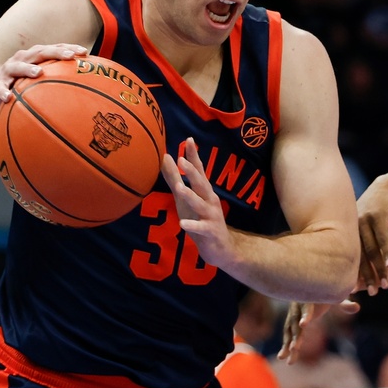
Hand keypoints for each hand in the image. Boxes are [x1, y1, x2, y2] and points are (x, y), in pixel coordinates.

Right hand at [0, 44, 88, 109]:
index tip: (84, 52)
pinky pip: (0, 88)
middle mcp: (22, 59)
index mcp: (35, 56)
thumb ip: (59, 79)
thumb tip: (88, 88)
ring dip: (28, 69)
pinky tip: (9, 98)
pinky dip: (4, 92)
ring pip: (18, 67)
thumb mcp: (41, 79)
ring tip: (38, 73)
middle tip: (70, 56)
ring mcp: (8, 70)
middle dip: (56, 53)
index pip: (55, 49)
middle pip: (40, 52)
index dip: (69, 48)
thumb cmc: (24, 84)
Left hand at [161, 137, 233, 267]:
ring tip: (180, 188)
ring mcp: (211, 216)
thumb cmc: (201, 219)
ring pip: (201, 204)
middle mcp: (210, 199)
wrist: (222, 248)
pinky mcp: (210, 232)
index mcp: (204, 191)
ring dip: (191, 196)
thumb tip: (165, 157)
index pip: (199, 170)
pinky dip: (193, 226)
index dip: (194, 156)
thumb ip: (175, 178)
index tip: (189, 139)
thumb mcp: (185, 198)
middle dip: (192, 171)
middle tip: (181, 159)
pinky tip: (182, 224)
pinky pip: (201, 228)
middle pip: (201, 183)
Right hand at [276, 299, 358, 363]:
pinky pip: (288, 335)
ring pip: (289, 331)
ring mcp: (293, 315)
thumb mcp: (335, 297)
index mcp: (308, 298)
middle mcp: (297, 307)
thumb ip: (344, 303)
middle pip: (295, 323)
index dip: (306, 316)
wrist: (309, 287)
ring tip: (283, 357)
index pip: (307, 308)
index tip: (304, 324)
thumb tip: (357, 307)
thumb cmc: (325, 292)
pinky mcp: (292, 322)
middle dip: (295, 336)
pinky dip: (286, 345)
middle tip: (295, 348)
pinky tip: (282, 357)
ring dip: (287, 344)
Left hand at [356, 174, 387, 294]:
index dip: (353, 275)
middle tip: (372, 293)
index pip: (347, 258)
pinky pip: (382, 237)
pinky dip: (387, 251)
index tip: (356, 292)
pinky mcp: (377, 214)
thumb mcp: (366, 226)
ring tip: (385, 285)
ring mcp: (363, 220)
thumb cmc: (378, 211)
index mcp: (346, 231)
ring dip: (379, 269)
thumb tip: (355, 267)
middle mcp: (351, 226)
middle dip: (366, 277)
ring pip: (372, 250)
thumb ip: (361, 243)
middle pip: (358, 257)